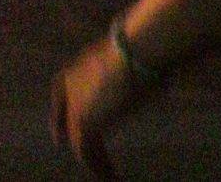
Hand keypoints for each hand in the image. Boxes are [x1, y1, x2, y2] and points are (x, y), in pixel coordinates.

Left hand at [53, 34, 150, 177]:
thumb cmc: (146, 51)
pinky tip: (111, 177)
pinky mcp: (82, 121)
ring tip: (109, 176)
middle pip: (69, 120)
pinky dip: (97, 166)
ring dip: (94, 159)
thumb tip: (160, 73)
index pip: (61, 95)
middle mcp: (71, 84)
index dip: (60, 118)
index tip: (59, 138)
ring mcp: (74, 103)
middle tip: (92, 163)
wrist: (136, 51)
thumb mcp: (135, 61)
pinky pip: (85, 151)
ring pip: (79, 139)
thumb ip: (136, 70)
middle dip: (80, 142)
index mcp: (79, 67)